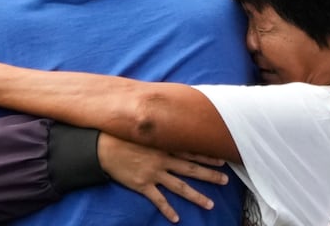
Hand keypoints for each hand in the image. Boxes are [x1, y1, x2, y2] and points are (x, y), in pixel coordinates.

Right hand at [97, 133, 227, 222]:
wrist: (104, 146)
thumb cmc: (123, 133)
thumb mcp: (143, 128)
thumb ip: (157, 127)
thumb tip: (168, 115)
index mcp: (164, 145)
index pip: (191, 151)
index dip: (207, 156)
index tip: (222, 159)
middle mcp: (163, 160)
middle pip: (191, 169)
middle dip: (209, 175)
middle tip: (225, 181)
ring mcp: (153, 173)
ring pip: (179, 186)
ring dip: (196, 196)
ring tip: (210, 204)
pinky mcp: (142, 185)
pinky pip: (158, 199)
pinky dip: (167, 210)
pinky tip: (176, 219)